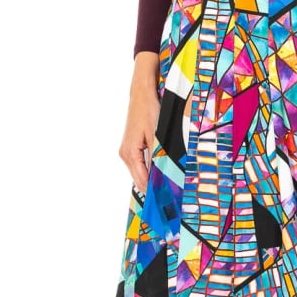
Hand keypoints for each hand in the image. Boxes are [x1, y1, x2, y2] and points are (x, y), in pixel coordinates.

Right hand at [119, 53, 161, 193]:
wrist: (142, 93)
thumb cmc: (150, 111)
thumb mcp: (157, 136)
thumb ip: (158, 158)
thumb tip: (162, 178)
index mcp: (130, 154)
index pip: (142, 181)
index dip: (154, 193)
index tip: (166, 203)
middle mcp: (125, 155)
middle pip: (140, 180)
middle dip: (154, 189)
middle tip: (171, 200)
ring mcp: (126, 152)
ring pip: (140, 173)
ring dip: (152, 181)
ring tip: (168, 190)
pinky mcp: (131, 147)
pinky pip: (140, 165)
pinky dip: (149, 171)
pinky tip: (160, 175)